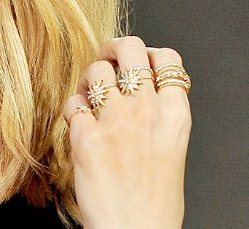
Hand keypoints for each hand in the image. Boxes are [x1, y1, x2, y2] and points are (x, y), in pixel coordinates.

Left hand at [63, 36, 191, 228]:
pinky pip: (72, 103)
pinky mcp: (85, 137)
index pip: (167, 57)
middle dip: (113, 48)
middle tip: (107, 61)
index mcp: (176, 115)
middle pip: (128, 48)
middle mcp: (147, 111)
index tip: (138, 63)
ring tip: (89, 94)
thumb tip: (138, 86)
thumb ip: (159, 113)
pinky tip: (79, 123)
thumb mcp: (173, 147)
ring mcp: (115, 121)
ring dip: (88, 78)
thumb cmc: (154, 200)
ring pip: (95, 70)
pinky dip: (72, 110)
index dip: (149, 53)